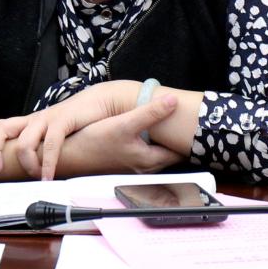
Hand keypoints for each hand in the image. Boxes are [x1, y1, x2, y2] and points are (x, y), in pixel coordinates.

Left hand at [0, 81, 138, 178]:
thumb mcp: (52, 136)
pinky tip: (49, 177)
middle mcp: (31, 120)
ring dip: (26, 164)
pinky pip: (50, 144)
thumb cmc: (76, 122)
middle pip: (0, 129)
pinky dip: (47, 164)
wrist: (101, 102)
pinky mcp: (62, 121)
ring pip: (23, 141)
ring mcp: (46, 119)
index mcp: (26, 124)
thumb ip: (39, 149)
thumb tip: (27, 170)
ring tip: (34, 176)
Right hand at [55, 95, 183, 176]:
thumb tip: (173, 101)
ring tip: (173, 124)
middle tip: (190, 122)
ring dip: (165, 140)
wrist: (68, 157)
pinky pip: (146, 151)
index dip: (189, 139)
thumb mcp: (124, 124)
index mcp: (149, 160)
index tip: (199, 125)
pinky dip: (152, 142)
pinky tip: (148, 129)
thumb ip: (150, 113)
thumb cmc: (94, 143)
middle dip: (179, 140)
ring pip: (158, 152)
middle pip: (170, 153)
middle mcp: (144, 167)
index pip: (180, 152)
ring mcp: (134, 165)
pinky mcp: (124, 161)